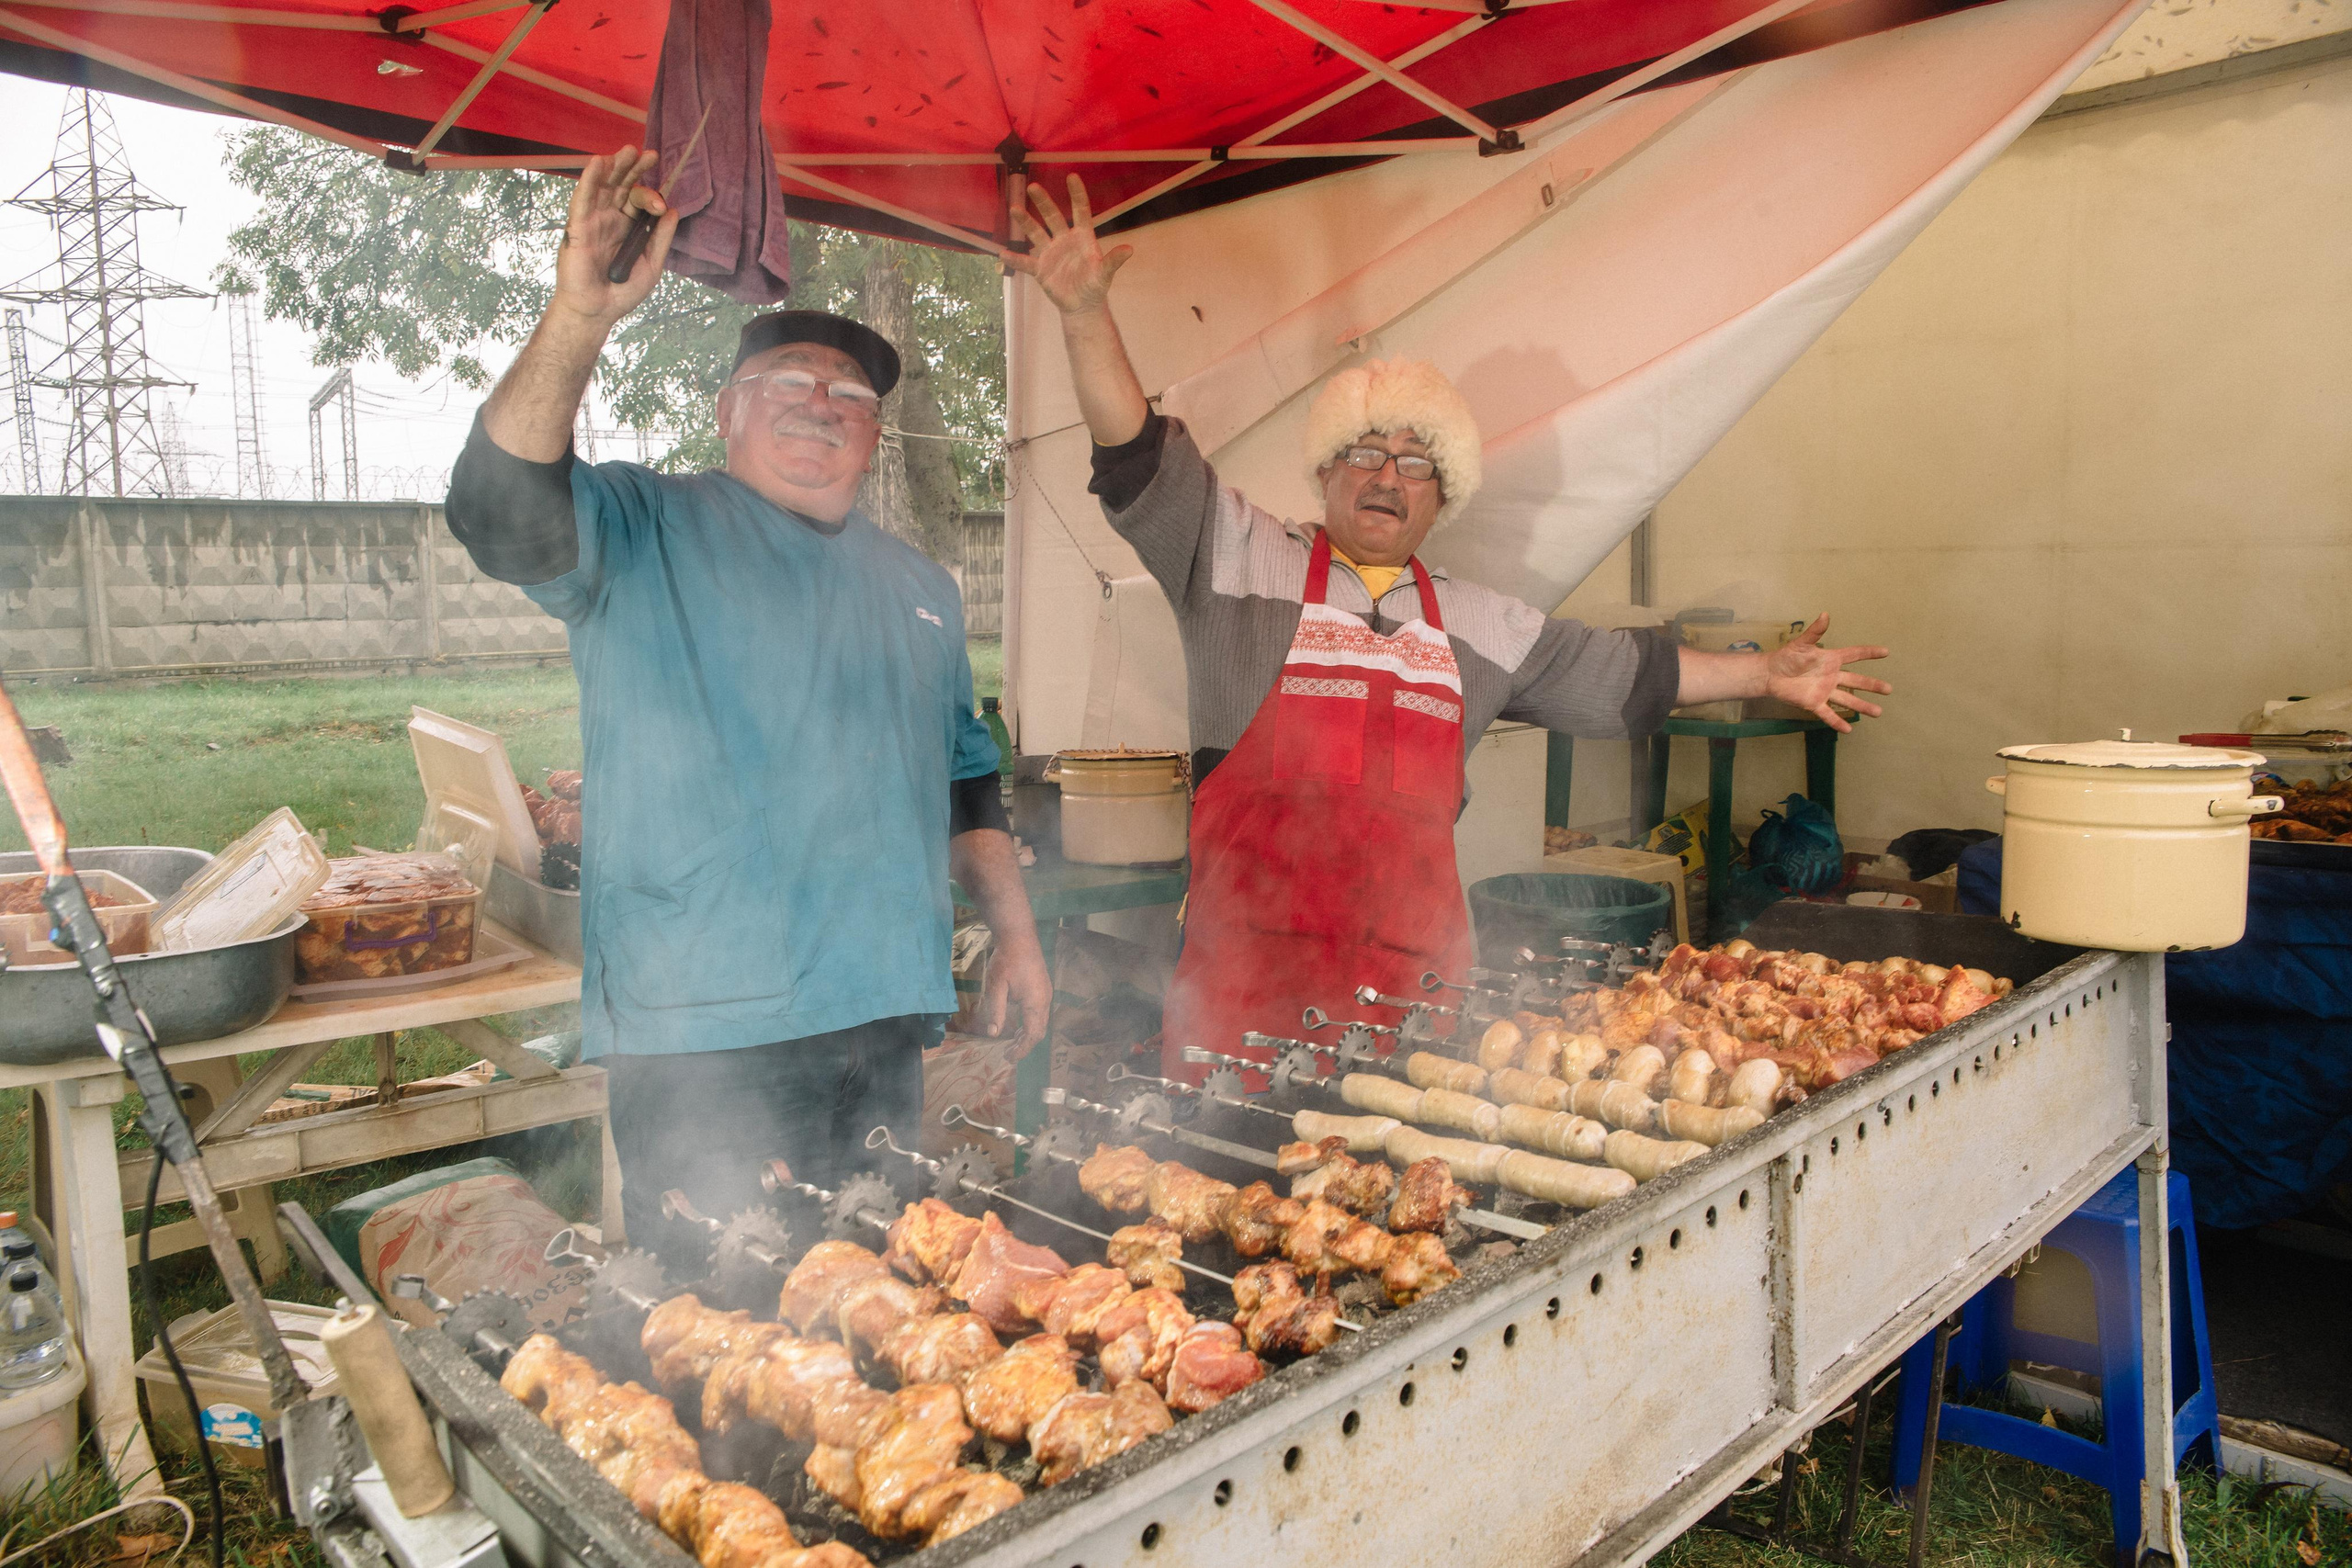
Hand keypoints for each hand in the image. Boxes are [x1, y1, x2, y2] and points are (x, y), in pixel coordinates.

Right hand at [552, 147, 679, 324]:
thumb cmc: (622, 291)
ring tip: (627, 151)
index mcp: (627, 225)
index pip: (638, 200)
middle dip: (634, 169)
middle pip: (621, 186)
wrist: (598, 311)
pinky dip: (588, 181)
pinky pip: (582, 200)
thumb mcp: (651, 265)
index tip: (662, 206)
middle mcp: (610, 218)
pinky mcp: (577, 228)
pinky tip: (597, 163)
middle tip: (648, 154)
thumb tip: (673, 211)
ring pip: (602, 187)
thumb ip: (660, 238)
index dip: (650, 197)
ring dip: (614, 167)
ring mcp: (593, 221)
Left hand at [955, 935, 1052, 1059]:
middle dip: (1025, 1045)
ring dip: (1027, 1035)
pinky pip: (1039, 1013)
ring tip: (1011, 1044)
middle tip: (1008, 1054)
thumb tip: (994, 1034)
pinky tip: (1018, 1026)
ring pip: (1040, 1023)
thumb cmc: (1007, 960)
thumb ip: (997, 1012)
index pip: (1032, 1035)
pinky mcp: (1042, 988)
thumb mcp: (997, 987)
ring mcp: (1045, 994)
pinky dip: (1030, 1024)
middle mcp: (1044, 1000)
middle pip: (1039, 1031)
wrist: (1019, 936)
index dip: (1022, 1049)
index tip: (1009, 1059)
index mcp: (1035, 1003)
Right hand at [1006, 174, 1134, 316]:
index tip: (1072, 176)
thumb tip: (1129, 250)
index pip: (1080, 211)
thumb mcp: (1104, 274)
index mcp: (1082, 237)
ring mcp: (1050, 252)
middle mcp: (1064, 239)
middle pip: (1053, 217)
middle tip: (1033, 187)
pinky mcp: (1040, 268)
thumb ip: (1113, 261)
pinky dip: (1014, 259)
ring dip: (1025, 222)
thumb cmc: (1095, 285)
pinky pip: (1025, 262)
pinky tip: (1002, 253)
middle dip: (1044, 202)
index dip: (1077, 194)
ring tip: (1014, 209)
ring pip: (1036, 233)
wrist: (1081, 304)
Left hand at [1763, 614, 1891, 732]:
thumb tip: (1825, 614)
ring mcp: (1824, 691)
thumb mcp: (1801, 643)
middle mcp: (1832, 676)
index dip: (1869, 653)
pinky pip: (1828, 714)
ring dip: (1862, 706)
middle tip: (1889, 690)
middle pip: (1856, 681)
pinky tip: (1849, 729)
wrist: (1771, 674)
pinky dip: (1837, 722)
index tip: (1886, 652)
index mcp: (1831, 660)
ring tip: (1878, 712)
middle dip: (1872, 685)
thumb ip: (1815, 632)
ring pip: (1847, 700)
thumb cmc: (1787, 657)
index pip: (1854, 655)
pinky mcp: (1814, 703)